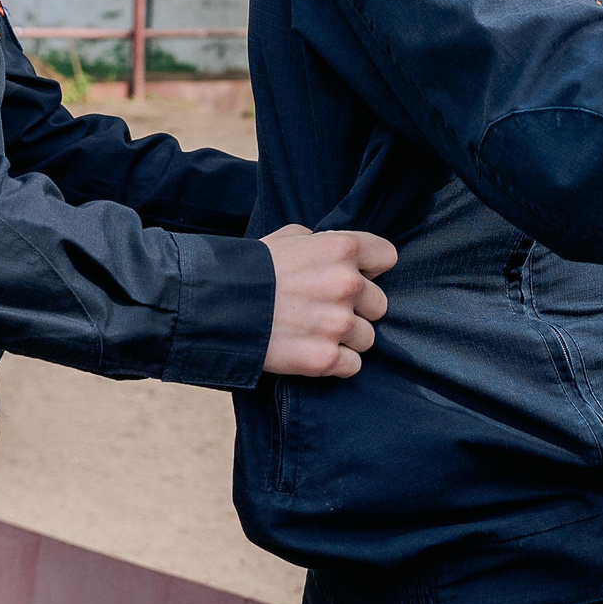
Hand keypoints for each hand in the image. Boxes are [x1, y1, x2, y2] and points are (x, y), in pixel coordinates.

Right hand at [261, 225, 397, 377]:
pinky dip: (334, 363)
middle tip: (324, 309)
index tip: (354, 276)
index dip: (370, 268)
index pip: (387, 257)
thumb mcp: (288, 238)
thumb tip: (335, 249)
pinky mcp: (324, 359)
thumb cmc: (250, 269)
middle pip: (379, 304)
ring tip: (312, 332)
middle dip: (356, 308)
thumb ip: (321, 242)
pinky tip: (310, 351)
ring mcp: (338, 324)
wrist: (215, 307)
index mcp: (342, 249)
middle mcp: (347, 285)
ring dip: (345, 338)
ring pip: (366, 338)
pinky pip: (352, 365)